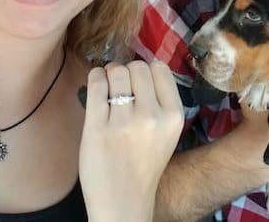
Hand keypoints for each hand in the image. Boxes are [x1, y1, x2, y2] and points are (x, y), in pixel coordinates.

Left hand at [79, 60, 183, 221]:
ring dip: (109, 73)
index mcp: (173, 116)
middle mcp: (152, 117)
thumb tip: (141, 66)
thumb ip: (159, 102)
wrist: (124, 202)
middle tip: (120, 85)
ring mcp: (124, 122)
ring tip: (107, 86)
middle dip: (127, 71)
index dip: (146, 70)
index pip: (160, 69)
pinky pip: (96, 84)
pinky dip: (95, 78)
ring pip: (116, 71)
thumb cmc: (143, 164)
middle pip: (137, 67)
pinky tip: (96, 85)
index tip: (137, 80)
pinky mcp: (97, 128)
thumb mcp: (166, 132)